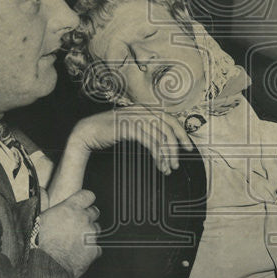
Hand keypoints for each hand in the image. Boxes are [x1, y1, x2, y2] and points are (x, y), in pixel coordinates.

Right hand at [35, 189, 100, 277]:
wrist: (42, 266)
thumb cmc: (37, 243)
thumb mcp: (37, 217)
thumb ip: (44, 202)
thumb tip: (41, 190)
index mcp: (70, 208)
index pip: (88, 196)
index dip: (85, 200)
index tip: (83, 203)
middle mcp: (83, 219)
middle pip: (94, 212)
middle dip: (87, 217)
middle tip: (76, 225)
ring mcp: (90, 235)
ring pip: (96, 230)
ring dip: (88, 233)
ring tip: (74, 241)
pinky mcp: (94, 251)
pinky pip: (96, 248)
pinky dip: (90, 251)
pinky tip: (78, 254)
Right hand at [70, 106, 191, 175]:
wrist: (87, 132)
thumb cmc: (109, 133)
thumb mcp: (131, 128)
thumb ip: (147, 130)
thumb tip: (165, 142)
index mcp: (144, 109)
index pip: (170, 119)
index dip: (182, 133)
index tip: (188, 147)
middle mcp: (142, 110)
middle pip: (168, 127)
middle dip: (177, 146)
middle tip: (178, 162)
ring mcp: (135, 117)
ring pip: (160, 136)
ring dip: (166, 155)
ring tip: (168, 169)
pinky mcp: (129, 127)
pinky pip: (150, 141)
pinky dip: (157, 155)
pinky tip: (159, 165)